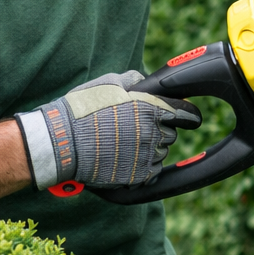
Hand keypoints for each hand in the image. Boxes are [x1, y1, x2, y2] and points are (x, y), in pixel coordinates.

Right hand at [15, 71, 200, 188]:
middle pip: (172, 134)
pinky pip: (153, 170)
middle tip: (134, 128)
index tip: (191, 118)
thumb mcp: (108, 83)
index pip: (186, 114)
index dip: (189, 116)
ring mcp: (147, 155)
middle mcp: (153, 132)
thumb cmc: (82, 110)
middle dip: (160, 131)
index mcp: (151, 108)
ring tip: (123, 143)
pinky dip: (143, 166)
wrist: (61, 143)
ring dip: (149, 148)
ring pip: (161, 152)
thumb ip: (134, 80)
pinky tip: (123, 158)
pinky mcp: (139, 175)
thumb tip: (148, 82)